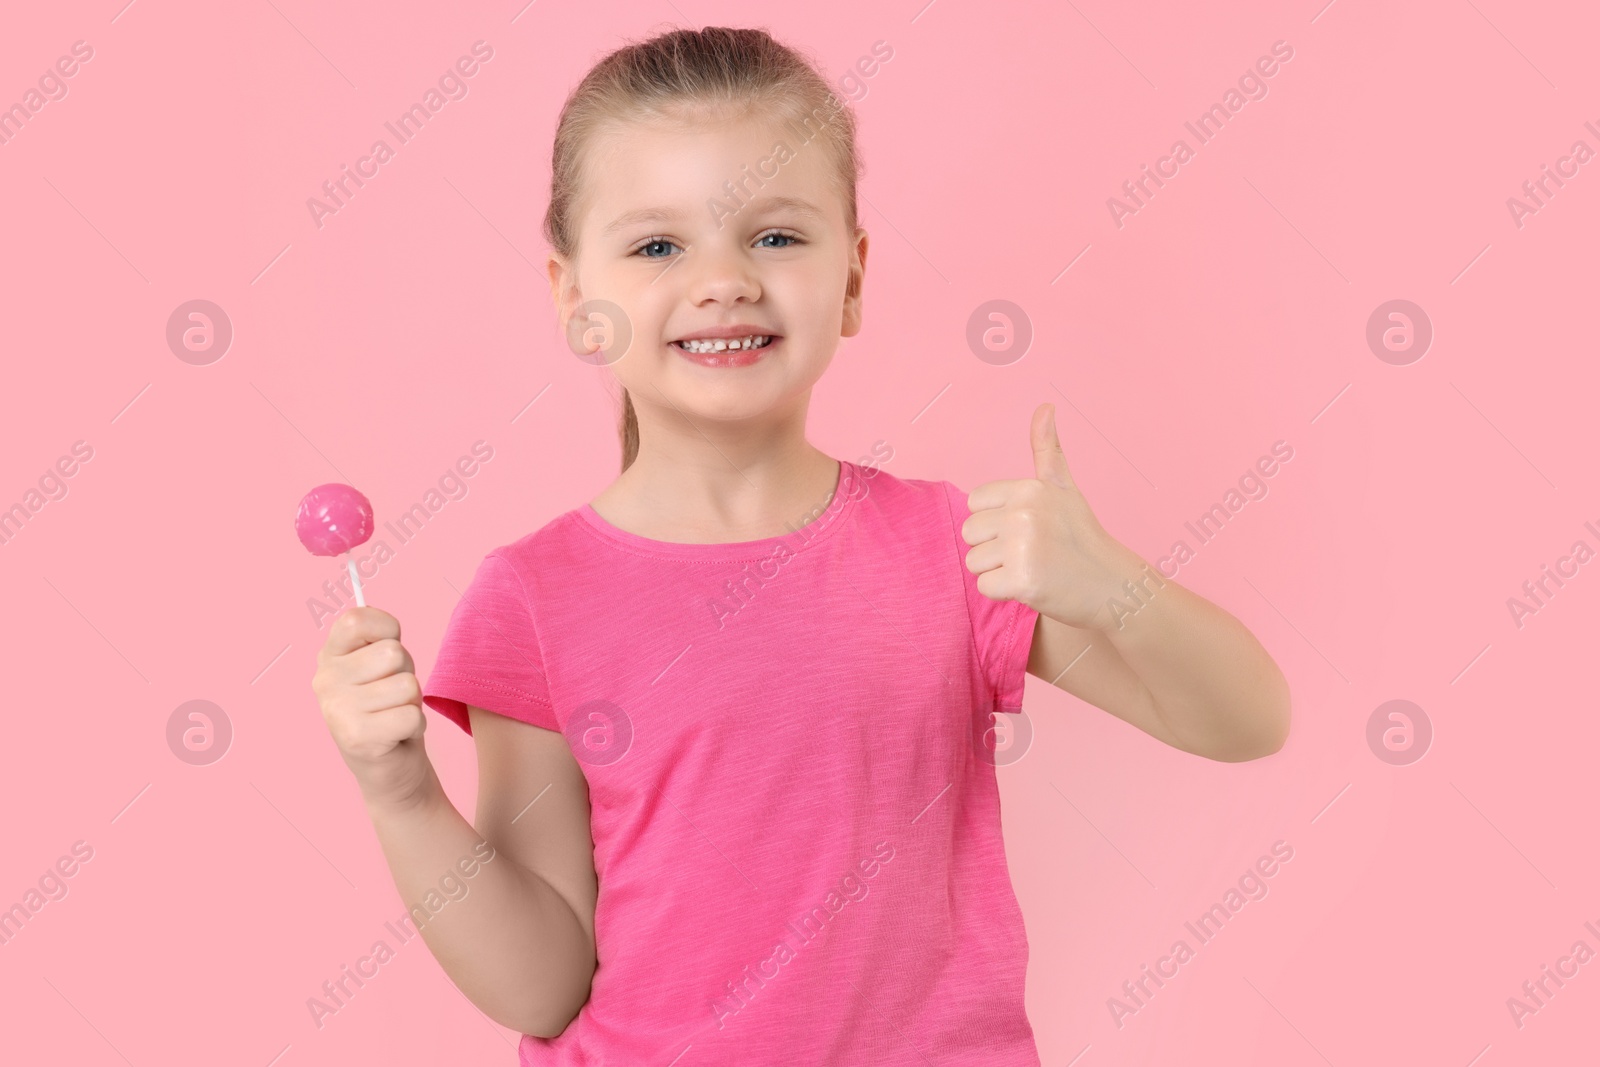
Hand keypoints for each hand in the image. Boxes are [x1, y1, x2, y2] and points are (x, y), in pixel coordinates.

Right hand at [312, 606, 434, 810]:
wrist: (390, 768)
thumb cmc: (390, 706)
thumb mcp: (383, 664)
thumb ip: (379, 637)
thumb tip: (374, 612)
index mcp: (329, 655)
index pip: (356, 619)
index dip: (386, 628)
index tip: (388, 651)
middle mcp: (324, 680)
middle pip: (393, 653)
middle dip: (406, 674)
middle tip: (393, 696)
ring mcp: (336, 709)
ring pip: (407, 685)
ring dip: (412, 703)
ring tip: (394, 715)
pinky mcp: (356, 738)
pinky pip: (411, 715)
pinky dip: (415, 726)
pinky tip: (397, 735)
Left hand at [961, 402, 1146, 630]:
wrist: (1112, 584)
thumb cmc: (1082, 537)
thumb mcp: (1064, 487)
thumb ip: (1048, 449)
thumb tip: (1045, 406)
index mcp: (1028, 488)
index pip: (975, 503)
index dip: (996, 520)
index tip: (1028, 528)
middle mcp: (1024, 513)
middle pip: (970, 533)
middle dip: (994, 548)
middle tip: (1031, 552)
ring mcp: (1023, 547)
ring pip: (974, 561)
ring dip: (998, 571)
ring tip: (1033, 567)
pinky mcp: (1022, 580)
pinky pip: (985, 586)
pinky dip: (1005, 592)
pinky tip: (1033, 585)